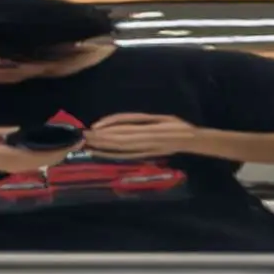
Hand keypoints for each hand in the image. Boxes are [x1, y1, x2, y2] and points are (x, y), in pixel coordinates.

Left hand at [75, 113, 205, 157]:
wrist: (189, 140)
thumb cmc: (174, 124)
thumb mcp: (158, 117)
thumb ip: (138, 120)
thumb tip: (117, 123)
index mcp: (148, 129)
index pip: (123, 130)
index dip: (107, 130)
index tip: (93, 128)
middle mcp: (145, 141)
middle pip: (118, 140)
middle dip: (100, 138)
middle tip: (83, 135)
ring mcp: (143, 151)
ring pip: (119, 149)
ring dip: (102, 146)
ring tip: (87, 143)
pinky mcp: (143, 156)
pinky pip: (124, 156)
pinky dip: (110, 155)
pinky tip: (98, 154)